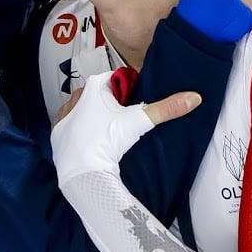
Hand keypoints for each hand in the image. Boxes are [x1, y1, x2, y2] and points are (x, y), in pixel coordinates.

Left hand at [51, 72, 200, 185]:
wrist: (82, 171)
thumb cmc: (107, 141)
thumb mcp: (140, 122)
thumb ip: (167, 108)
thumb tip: (194, 97)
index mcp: (95, 86)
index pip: (117, 80)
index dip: (128, 91)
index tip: (134, 106)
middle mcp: (76, 95)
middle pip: (100, 94)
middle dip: (111, 105)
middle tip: (123, 121)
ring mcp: (64, 114)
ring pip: (84, 109)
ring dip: (95, 117)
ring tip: (107, 133)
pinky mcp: (56, 132)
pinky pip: (70, 125)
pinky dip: (80, 131)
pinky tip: (91, 141)